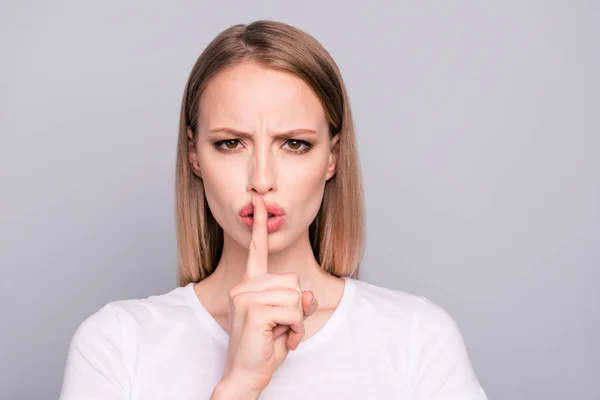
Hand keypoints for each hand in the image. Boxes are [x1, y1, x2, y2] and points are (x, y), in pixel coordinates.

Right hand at [219, 194, 318, 394]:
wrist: (245, 375)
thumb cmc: (264, 347)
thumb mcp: (287, 321)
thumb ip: (298, 303)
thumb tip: (307, 294)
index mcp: (249, 285)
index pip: (256, 251)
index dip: (260, 227)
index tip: (259, 203)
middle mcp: (244, 286)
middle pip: (293, 280)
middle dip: (297, 307)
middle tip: (284, 327)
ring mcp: (246, 296)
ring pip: (296, 296)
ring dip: (298, 320)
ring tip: (283, 334)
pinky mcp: (253, 310)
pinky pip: (294, 311)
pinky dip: (297, 329)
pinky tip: (285, 340)